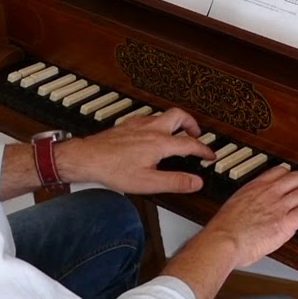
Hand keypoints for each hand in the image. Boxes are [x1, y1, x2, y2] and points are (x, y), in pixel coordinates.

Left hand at [55, 107, 216, 193]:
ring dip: (174, 122)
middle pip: (179, 116)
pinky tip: (150, 132)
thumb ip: (175, 182)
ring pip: (163, 115)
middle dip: (191, 124)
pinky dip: (156, 123)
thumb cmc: (113, 170)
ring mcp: (138, 125)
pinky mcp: (126, 125)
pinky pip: (147, 118)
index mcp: (160, 143)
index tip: (210, 155)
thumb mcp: (148, 182)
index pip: (190, 143)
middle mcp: (152, 129)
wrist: (87, 158)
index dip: (204, 150)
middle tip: (196, 134)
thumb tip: (196, 182)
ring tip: (176, 133)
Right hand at [197, 165, 297, 267]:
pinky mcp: (286, 221)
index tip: (296, 184)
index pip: (281, 171)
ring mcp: (279, 205)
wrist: (223, 240)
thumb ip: (249, 204)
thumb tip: (255, 212)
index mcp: (256, 186)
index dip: (292, 177)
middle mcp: (270, 192)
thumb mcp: (235, 206)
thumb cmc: (224, 230)